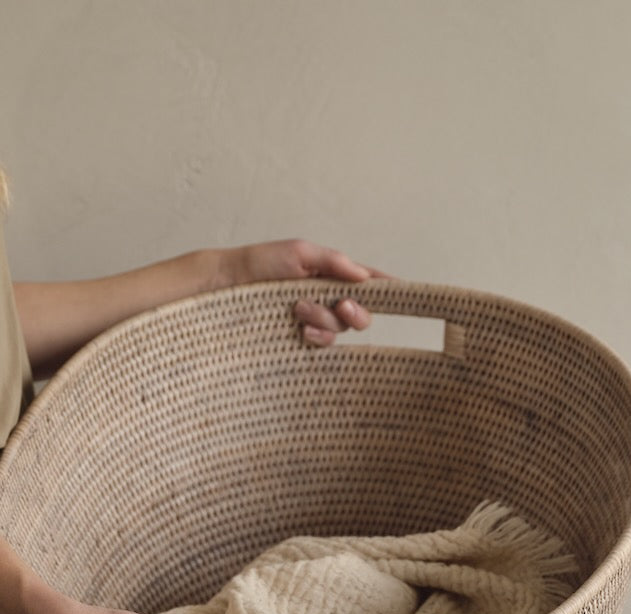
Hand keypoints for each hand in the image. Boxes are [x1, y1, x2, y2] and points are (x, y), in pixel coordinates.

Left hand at [224, 238, 389, 345]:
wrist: (226, 285)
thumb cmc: (260, 264)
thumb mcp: (299, 252)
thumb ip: (334, 262)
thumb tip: (364, 276)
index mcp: (330, 275)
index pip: (366, 282)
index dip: (387, 287)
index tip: (404, 291)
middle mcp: (326, 299)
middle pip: (361, 314)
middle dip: (355, 311)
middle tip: (339, 305)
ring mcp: (313, 321)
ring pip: (340, 330)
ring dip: (324, 320)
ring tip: (297, 309)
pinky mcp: (298, 340)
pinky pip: (322, 345)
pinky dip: (317, 339)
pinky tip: (301, 332)